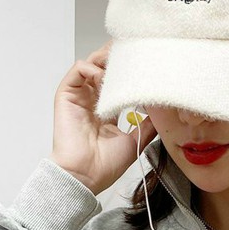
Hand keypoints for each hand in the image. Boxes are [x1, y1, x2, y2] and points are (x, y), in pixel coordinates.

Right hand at [48, 40, 158, 194]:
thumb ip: (147, 126)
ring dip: (106, 59)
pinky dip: (92, 68)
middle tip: (136, 53)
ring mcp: (79, 97)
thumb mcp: (135, 142)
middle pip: (104, 69)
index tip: (147, 67)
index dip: (130, 73)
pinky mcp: (66, 95)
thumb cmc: (105, 165)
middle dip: (119, 59)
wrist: (86, 176)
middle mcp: (92, 101)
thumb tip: (161, 111)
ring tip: (122, 61)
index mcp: (106, 111)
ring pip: (92, 64)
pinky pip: (78, 70)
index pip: (118, 83)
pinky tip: (104, 77)